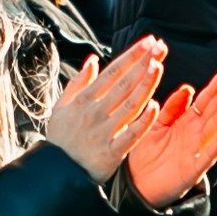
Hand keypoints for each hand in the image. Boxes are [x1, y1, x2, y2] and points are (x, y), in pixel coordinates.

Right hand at [44, 38, 165, 182]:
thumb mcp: (61, 107)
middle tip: (160, 46)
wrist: (56, 172)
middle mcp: (95, 112)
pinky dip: (143, 121)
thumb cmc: (61, 138)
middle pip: (124, 83)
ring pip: (130, 104)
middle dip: (143, 62)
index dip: (131, 56)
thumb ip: (78, 83)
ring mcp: (104, 132)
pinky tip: (155, 105)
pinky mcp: (111, 152)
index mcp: (84, 99)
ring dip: (145, 84)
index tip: (148, 42)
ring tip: (159, 65)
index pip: (112, 72)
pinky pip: (130, 134)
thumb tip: (93, 59)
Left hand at [124, 59, 216, 208]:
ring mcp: (197, 149)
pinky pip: (209, 152)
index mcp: (188, 121)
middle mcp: (197, 132)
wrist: (137, 187)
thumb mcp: (155, 125)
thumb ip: (172, 108)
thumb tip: (188, 88)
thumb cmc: (146, 156)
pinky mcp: (193, 168)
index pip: (209, 96)